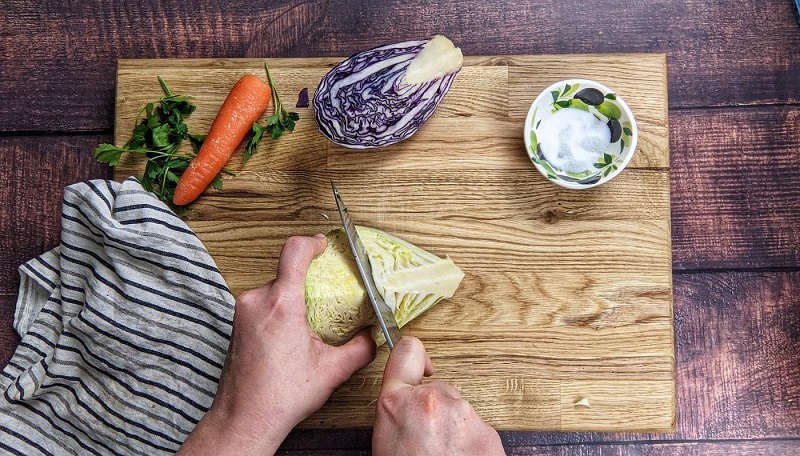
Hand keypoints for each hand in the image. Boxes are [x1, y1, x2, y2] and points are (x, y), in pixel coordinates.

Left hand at [179, 235, 376, 454]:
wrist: (245, 419)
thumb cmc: (278, 397)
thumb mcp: (332, 371)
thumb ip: (360, 348)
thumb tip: (372, 336)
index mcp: (281, 304)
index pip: (294, 251)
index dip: (313, 242)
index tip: (323, 245)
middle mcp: (256, 302)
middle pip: (286, 272)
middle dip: (308, 282)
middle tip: (326, 298)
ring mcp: (243, 312)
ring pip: (273, 289)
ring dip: (293, 299)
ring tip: (308, 324)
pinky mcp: (237, 323)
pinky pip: (262, 303)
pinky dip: (279, 311)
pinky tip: (290, 336)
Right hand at [373, 337, 504, 455]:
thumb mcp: (386, 445)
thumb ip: (397, 418)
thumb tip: (404, 415)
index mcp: (396, 405)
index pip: (407, 351)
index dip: (416, 357)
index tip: (422, 367)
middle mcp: (430, 400)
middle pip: (437, 388)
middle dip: (436, 410)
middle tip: (429, 442)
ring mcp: (462, 414)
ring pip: (459, 410)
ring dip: (455, 429)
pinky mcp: (487, 432)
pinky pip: (477, 429)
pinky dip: (472, 444)